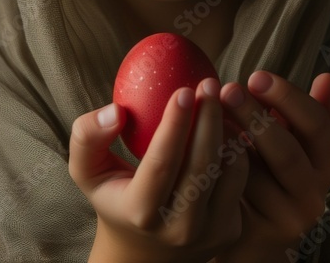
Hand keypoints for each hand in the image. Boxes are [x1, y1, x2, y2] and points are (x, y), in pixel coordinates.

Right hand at [68, 78, 248, 262]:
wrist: (145, 250)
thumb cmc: (115, 196)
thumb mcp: (88, 171)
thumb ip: (88, 137)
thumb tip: (115, 110)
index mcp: (140, 213)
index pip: (162, 162)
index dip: (175, 124)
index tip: (184, 89)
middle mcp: (178, 228)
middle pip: (201, 164)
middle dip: (209, 118)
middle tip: (210, 83)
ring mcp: (209, 232)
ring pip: (229, 170)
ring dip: (228, 129)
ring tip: (220, 100)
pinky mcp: (231, 229)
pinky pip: (241, 178)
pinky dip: (238, 147)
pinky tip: (229, 123)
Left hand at [215, 71, 329, 262]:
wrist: (253, 236)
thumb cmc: (269, 178)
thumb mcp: (293, 145)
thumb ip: (307, 115)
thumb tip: (327, 77)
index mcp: (323, 162)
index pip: (317, 125)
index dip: (288, 98)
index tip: (256, 76)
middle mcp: (313, 192)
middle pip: (287, 152)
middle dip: (256, 117)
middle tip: (227, 90)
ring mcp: (288, 218)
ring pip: (257, 175)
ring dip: (231, 141)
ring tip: (210, 115)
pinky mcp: (259, 233)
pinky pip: (234, 195)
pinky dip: (218, 168)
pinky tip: (202, 147)